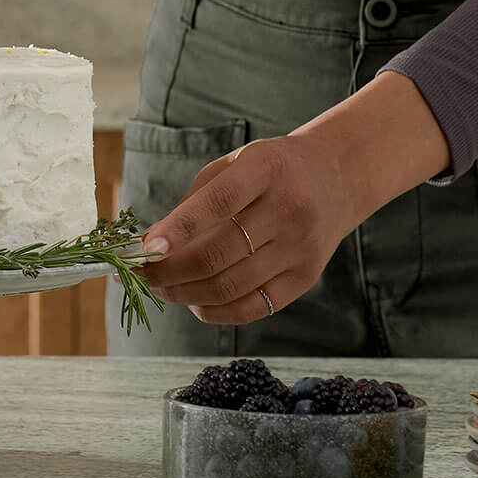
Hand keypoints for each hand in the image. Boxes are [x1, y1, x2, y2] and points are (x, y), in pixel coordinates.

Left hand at [138, 72, 451, 323]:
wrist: (335, 179)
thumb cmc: (268, 172)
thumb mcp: (232, 166)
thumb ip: (193, 203)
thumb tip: (149, 247)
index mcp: (267, 170)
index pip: (218, 203)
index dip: (177, 230)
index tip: (144, 249)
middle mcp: (290, 209)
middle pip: (219, 254)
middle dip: (170, 271)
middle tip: (143, 274)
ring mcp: (302, 247)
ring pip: (231, 286)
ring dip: (185, 294)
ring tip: (163, 288)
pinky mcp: (306, 277)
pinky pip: (252, 307)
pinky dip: (214, 311)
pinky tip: (194, 302)